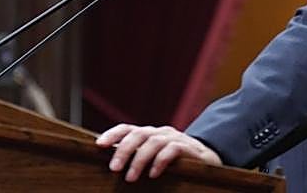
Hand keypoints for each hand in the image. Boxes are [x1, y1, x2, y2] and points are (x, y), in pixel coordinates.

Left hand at [96, 123, 221, 181]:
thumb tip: (113, 166)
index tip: (98, 145)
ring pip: (153, 143)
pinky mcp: (188, 148)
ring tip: (130, 178)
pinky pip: (172, 150)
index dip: (112, 134)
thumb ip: (137, 158)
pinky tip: (153, 174)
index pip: (127, 128)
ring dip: (139, 160)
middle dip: (123, 150)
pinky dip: (160, 161)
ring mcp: (174, 138)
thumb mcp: (153, 158)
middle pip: (138, 134)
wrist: (207, 160)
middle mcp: (159, 132)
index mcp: (148, 134)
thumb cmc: (175, 162)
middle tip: (114, 169)